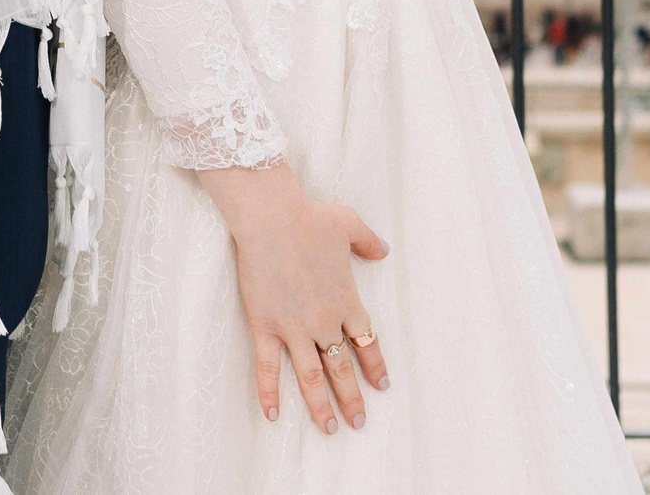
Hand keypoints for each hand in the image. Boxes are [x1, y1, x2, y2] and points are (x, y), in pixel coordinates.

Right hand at [197, 162, 391, 433]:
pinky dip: (270, 392)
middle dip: (353, 398)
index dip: (375, 365)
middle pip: (342, 368)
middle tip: (359, 422)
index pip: (366, 341)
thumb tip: (383, 250)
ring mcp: (294, 328)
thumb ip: (368, 242)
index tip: (382, 386)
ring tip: (330, 430)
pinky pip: (268, 367)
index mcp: (346, 301)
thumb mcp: (348, 224)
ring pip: (312, 376)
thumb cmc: (309, 218)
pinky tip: (273, 415)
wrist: (272, 218)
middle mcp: (324, 322)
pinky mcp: (266, 326)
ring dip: (322, 406)